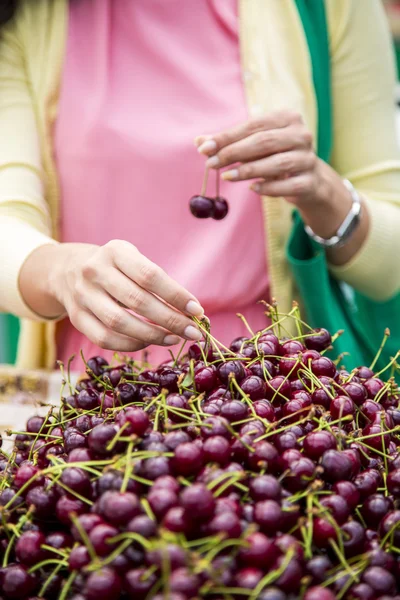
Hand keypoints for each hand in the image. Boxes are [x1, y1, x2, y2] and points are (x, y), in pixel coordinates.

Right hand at [20, 241, 203, 351]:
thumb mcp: (132, 260)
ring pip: (120, 323)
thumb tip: (193, 313)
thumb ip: (159, 282)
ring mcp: (82, 295)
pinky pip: (105, 338)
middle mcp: (95, 271)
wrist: (67, 270)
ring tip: (174, 339)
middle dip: (170, 320)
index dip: (176, 295)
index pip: (150, 275)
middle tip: (193, 332)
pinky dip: (130, 344)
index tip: (197, 310)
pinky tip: (148, 343)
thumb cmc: (115, 267)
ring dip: (152, 335)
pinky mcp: (76, 317)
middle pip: (137, 301)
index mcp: (115, 252)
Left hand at [195, 110, 357, 244]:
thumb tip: (199, 142)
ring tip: (227, 176)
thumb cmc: (276, 157)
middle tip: (211, 164)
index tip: (204, 149)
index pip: (252, 126)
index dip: (227, 137)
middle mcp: (301, 135)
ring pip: (277, 163)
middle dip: (234, 153)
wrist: (310, 181)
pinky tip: (252, 189)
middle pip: (264, 142)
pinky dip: (269, 187)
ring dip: (248, 170)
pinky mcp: (310, 182)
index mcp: (287, 118)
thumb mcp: (254, 147)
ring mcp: (308, 159)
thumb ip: (229, 143)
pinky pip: (288, 185)